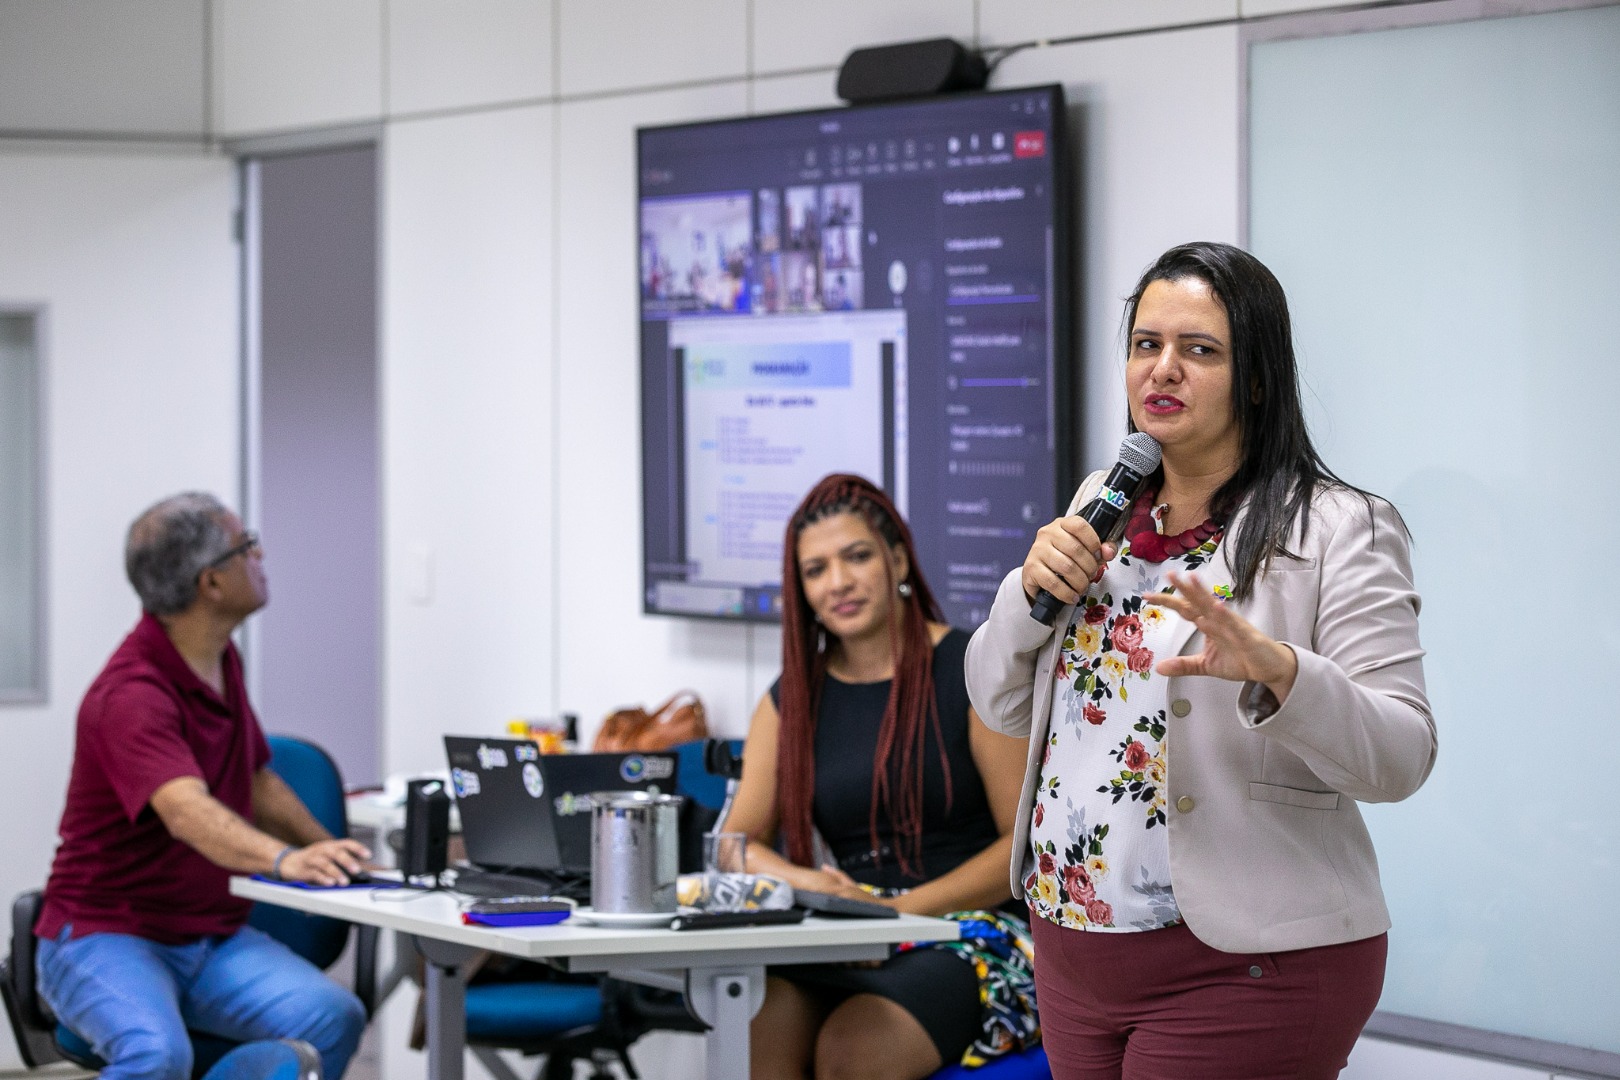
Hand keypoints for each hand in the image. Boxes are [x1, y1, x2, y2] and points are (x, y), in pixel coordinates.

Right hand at [277, 838, 371, 885]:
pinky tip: (330, 884)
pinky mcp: (304, 870)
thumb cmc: (312, 860)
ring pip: (325, 864)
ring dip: (336, 873)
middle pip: (336, 853)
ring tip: (345, 882)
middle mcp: (322, 850)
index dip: (357, 848)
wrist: (287, 862)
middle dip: (347, 861)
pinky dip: (323, 879)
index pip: (346, 843)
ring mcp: (312, 859)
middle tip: (357, 870)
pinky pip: (314, 874)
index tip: (368, 855)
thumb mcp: (327, 856)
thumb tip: (361, 871)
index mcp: (330, 845)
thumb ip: (342, 861)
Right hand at [1021, 516, 1117, 607]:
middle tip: (1091, 575)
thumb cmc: (1064, 559)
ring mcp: (1037, 550)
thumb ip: (1102, 549)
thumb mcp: (1085, 550)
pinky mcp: (1031, 568)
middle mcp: (1047, 533)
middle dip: (1089, 567)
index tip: (1098, 555)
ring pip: (1066, 567)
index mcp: (1062, 524)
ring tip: (1082, 587)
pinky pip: (1053, 582)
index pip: (1080, 525)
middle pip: (1075, 549)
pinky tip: (1072, 596)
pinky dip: (1066, 593)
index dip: (1094, 541)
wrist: (1038, 575)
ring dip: (1080, 582)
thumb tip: (1108, 551)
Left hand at [1146, 571, 1297, 701]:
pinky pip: (1234, 625)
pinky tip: (1216, 607)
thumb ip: (1184, 665)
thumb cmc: (1241, 660)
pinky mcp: (1247, 636)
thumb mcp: (1206, 666)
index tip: (1146, 595)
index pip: (1185, 609)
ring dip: (1203, 594)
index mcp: (1208, 624)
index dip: (1167, 601)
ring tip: (1190, 579)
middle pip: (1197, 601)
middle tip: (1169, 574)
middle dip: (1183, 588)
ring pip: (1214, 608)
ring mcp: (1233, 626)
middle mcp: (1219, 620)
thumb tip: (1159, 668)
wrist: (1269, 668)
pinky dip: (1225, 616)